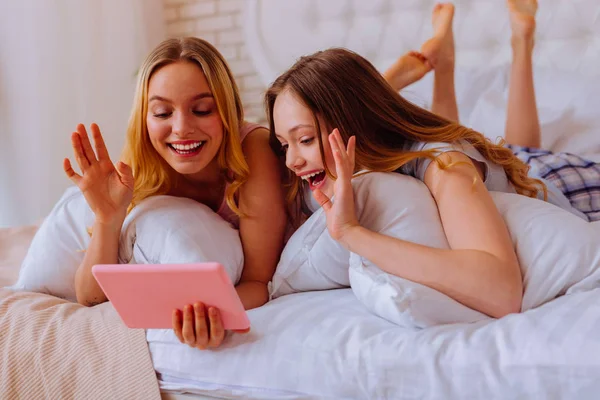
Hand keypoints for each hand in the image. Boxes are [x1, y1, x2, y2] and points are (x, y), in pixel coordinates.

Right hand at [63, 123, 133, 226]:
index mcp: (108, 166)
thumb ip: (126, 172)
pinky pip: (73, 175)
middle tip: (79, 126)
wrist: (114, 212)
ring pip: (81, 158)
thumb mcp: (129, 183)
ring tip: (73, 135)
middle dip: (84, 138)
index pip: (101, 148)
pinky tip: (66, 160)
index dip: (97, 137)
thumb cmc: (123, 198)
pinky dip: (68, 169)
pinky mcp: (83, 185)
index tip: (93, 125)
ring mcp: (89, 176)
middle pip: (88, 150)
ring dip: (77, 147)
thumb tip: (120, 161)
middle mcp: (97, 168)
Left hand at [172, 302, 249, 349]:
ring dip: (188, 319)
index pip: (216, 332)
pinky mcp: (181, 338)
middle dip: (199, 317)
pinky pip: (177, 332)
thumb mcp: (228, 321)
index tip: (213, 308)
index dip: (214, 320)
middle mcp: (203, 343)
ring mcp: (191, 342)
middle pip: (201, 332)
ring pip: (188, 334)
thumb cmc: (219, 317)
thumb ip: (236, 324)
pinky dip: (176, 321)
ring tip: (188, 306)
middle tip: (198, 303)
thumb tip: (246, 330)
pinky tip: (176, 310)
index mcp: (217, 340)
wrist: (206, 319)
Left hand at [312, 129, 359, 246]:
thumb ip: (323, 199)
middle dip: (340, 144)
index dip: (345, 152)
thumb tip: (316, 191)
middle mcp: (345, 183)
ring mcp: (346, 184)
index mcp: (342, 186)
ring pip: (342, 161)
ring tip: (333, 132)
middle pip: (344, 158)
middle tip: (336, 130)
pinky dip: (339, 160)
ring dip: (338, 146)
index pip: (344, 165)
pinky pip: (341, 171)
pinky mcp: (344, 188)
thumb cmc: (338, 221)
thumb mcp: (328, 207)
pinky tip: (336, 150)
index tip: (347, 140)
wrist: (345, 231)